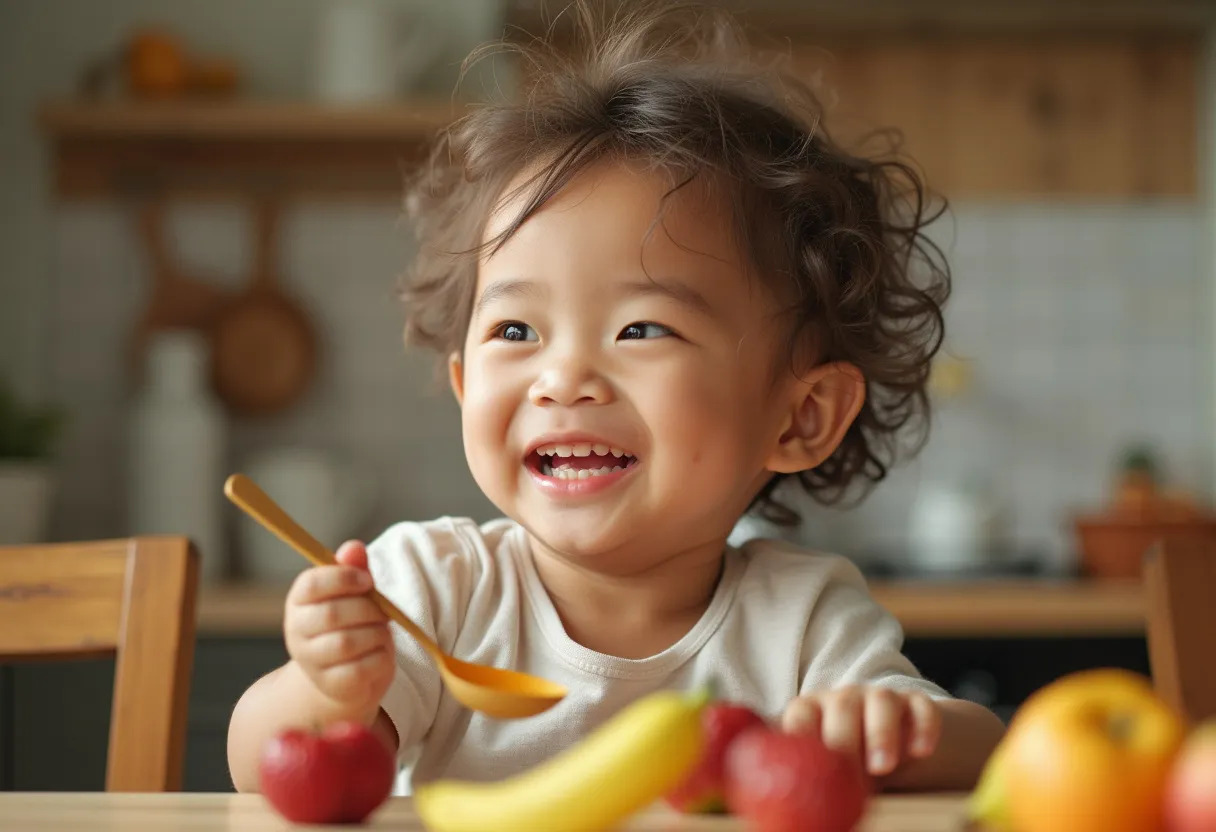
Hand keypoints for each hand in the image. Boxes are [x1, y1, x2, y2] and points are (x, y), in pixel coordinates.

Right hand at [284, 541, 393, 716]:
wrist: (344, 676)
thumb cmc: (351, 624)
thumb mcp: (352, 594)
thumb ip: (353, 570)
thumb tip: (353, 547)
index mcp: (298, 603)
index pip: (310, 584)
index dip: (343, 578)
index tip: (368, 580)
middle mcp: (297, 633)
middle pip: (331, 614)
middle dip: (366, 609)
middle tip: (382, 611)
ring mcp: (311, 663)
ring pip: (347, 643)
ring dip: (375, 633)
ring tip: (381, 631)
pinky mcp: (332, 686)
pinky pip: (361, 669)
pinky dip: (381, 657)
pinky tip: (381, 652)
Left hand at [782, 686, 941, 776]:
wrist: (895, 745)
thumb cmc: (847, 765)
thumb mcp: (829, 774)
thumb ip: (816, 786)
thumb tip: (799, 820)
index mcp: (814, 712)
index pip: (801, 714)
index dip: (804, 735)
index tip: (810, 765)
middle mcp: (845, 699)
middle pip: (842, 706)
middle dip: (845, 738)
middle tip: (851, 773)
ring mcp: (880, 698)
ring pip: (881, 701)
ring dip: (881, 733)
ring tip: (883, 766)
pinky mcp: (915, 703)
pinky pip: (921, 707)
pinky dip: (923, 727)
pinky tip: (920, 751)